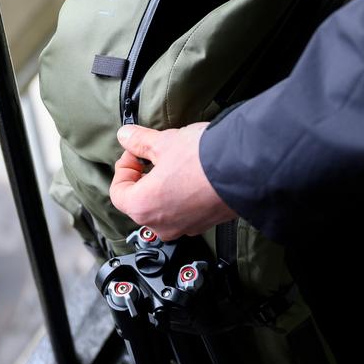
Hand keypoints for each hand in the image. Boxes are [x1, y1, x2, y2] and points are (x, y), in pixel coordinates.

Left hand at [110, 123, 237, 240]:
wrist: (245, 169)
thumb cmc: (202, 160)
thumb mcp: (164, 142)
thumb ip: (140, 141)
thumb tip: (126, 136)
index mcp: (143, 206)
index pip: (118, 191)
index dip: (124, 166)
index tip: (135, 151)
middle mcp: (161, 224)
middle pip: (139, 202)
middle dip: (143, 177)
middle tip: (153, 154)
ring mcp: (185, 227)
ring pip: (163, 208)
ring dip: (163, 187)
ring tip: (175, 163)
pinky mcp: (205, 223)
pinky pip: (185, 211)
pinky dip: (182, 195)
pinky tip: (193, 175)